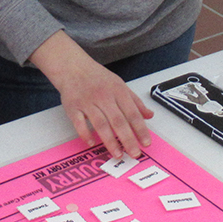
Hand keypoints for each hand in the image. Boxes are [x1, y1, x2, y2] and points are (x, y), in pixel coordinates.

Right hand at [30, 31, 153, 159]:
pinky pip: (79, 123)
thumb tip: (149, 115)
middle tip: (134, 154)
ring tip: (117, 154)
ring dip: (109, 141)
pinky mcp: (73, 106)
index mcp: (118, 91)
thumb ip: (135, 102)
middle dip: (128, 139)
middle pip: (118, 121)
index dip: (140, 129)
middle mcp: (104, 96)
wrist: (73, 67)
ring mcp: (87, 102)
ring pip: (100, 124)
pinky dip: (85, 134)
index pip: (132, 113)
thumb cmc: (97, 77)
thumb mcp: (120, 85)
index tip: (146, 143)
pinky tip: (91, 143)